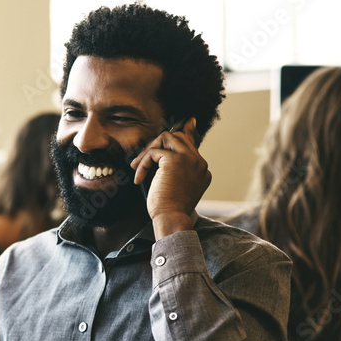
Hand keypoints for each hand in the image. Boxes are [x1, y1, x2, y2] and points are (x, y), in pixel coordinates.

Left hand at [129, 118, 210, 236]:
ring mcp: (189, 160)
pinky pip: (154, 152)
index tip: (189, 122)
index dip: (187, 133)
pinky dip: (143, 163)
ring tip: (138, 167)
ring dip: (148, 151)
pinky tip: (139, 178)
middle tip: (141, 159)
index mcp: (202, 170)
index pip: (192, 144)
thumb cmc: (170, 208)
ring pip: (166, 137)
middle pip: (179, 137)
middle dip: (157, 144)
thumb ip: (174, 169)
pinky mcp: (175, 160)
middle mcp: (199, 162)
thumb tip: (163, 154)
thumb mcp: (175, 187)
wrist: (171, 218)